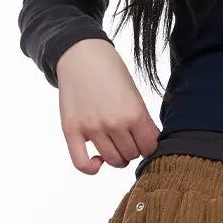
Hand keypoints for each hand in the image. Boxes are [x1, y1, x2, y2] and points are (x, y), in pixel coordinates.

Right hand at [56, 39, 159, 172]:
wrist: (81, 54)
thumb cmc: (110, 71)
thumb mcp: (135, 94)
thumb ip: (143, 121)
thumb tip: (150, 145)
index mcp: (134, 113)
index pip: (149, 147)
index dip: (148, 145)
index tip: (143, 140)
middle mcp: (113, 123)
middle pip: (131, 155)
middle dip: (132, 149)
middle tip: (127, 138)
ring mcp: (92, 128)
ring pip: (112, 160)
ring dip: (116, 156)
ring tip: (114, 144)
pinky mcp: (71, 130)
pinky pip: (81, 163)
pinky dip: (91, 168)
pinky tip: (97, 161)